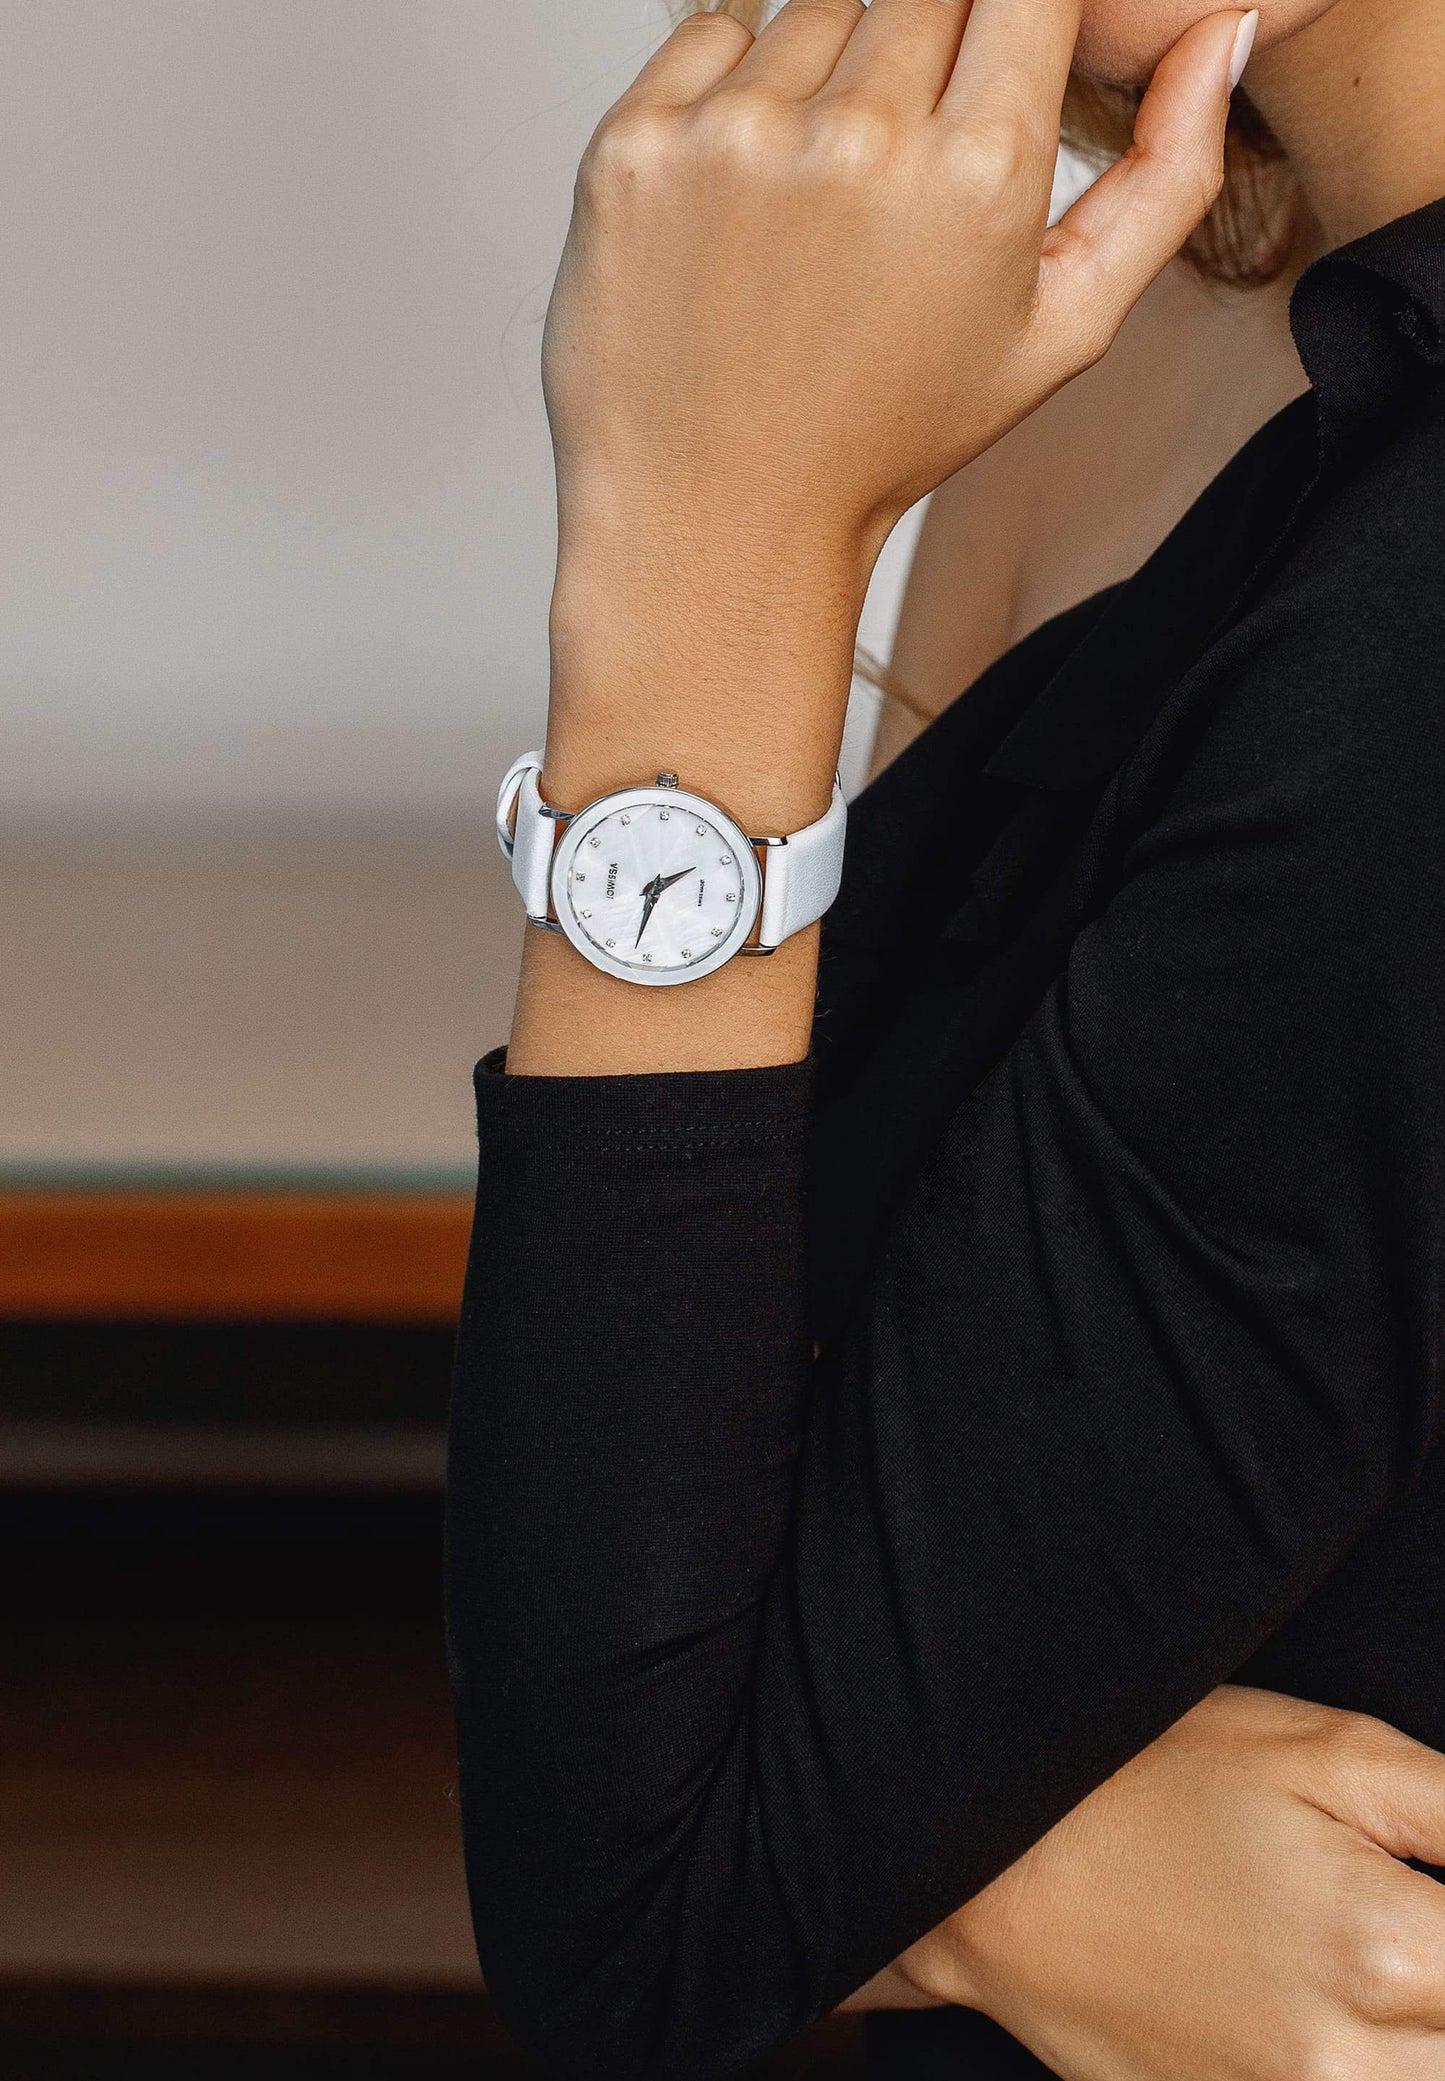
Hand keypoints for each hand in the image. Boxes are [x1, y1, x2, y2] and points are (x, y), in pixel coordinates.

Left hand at [542, 0, 1253, 582]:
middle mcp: (861, 134)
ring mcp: (738, 134)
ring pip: (820, 2)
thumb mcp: (1063, 332)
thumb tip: (1222, 28)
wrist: (720, 518)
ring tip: (819, 199)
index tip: (999, 57)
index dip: (1016, 13)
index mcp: (982, 172)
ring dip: (832, 68)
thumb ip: (1167, 178)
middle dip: (931, 43)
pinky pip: (715, 33)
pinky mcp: (638, 143)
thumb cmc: (891, 436)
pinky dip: (737, 86)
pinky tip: (748, 194)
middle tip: (903, 155)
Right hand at [891, 1687, 1444, 2080]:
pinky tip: (1342, 2013)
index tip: (1436, 1893)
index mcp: (1390, 1950)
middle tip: (1409, 1923)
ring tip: (1369, 1957)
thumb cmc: (1151, 1782)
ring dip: (1420, 2031)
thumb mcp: (1324, 1751)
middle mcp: (1353, 2062)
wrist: (995, 1866)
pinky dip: (1371, 2065)